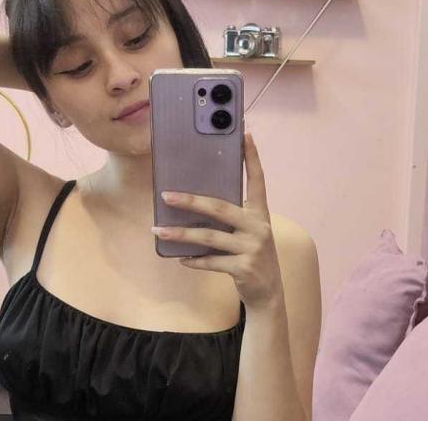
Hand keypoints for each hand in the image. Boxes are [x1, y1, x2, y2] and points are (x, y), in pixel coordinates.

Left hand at [151, 133, 283, 311]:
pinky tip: (180, 259)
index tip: (246, 136)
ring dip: (181, 235)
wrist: (269, 291)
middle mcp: (259, 226)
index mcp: (260, 213)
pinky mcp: (244, 268)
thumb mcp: (249, 232)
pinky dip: (194, 261)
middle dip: (191, 201)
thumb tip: (195, 203)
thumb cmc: (253, 254)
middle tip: (166, 196)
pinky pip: (212, 262)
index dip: (253, 158)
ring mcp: (252, 248)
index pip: (258, 180)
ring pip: (210, 237)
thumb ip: (232, 217)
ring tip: (158, 231)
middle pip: (221, 208)